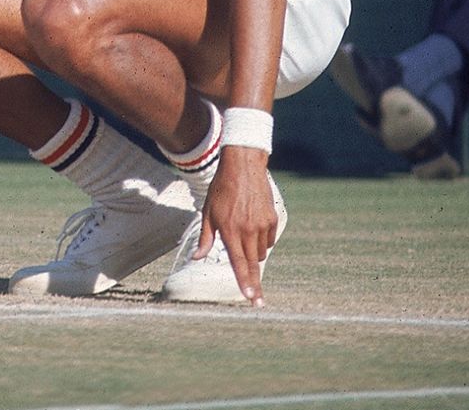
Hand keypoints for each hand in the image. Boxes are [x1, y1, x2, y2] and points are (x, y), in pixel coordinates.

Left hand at [196, 146, 277, 306]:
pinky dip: (262, 241)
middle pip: (253, 265)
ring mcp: (263, 224)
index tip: (250, 297)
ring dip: (254, 255)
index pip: (239, 263)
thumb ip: (204, 238)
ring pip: (261, 252)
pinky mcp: (272, 218)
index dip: (244, 282)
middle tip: (258, 301)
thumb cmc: (221, 190)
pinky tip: (253, 227)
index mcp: (230, 230)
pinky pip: (269, 240)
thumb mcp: (208, 212)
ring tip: (243, 237)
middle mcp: (248, 230)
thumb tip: (196, 257)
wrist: (243, 167)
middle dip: (255, 284)